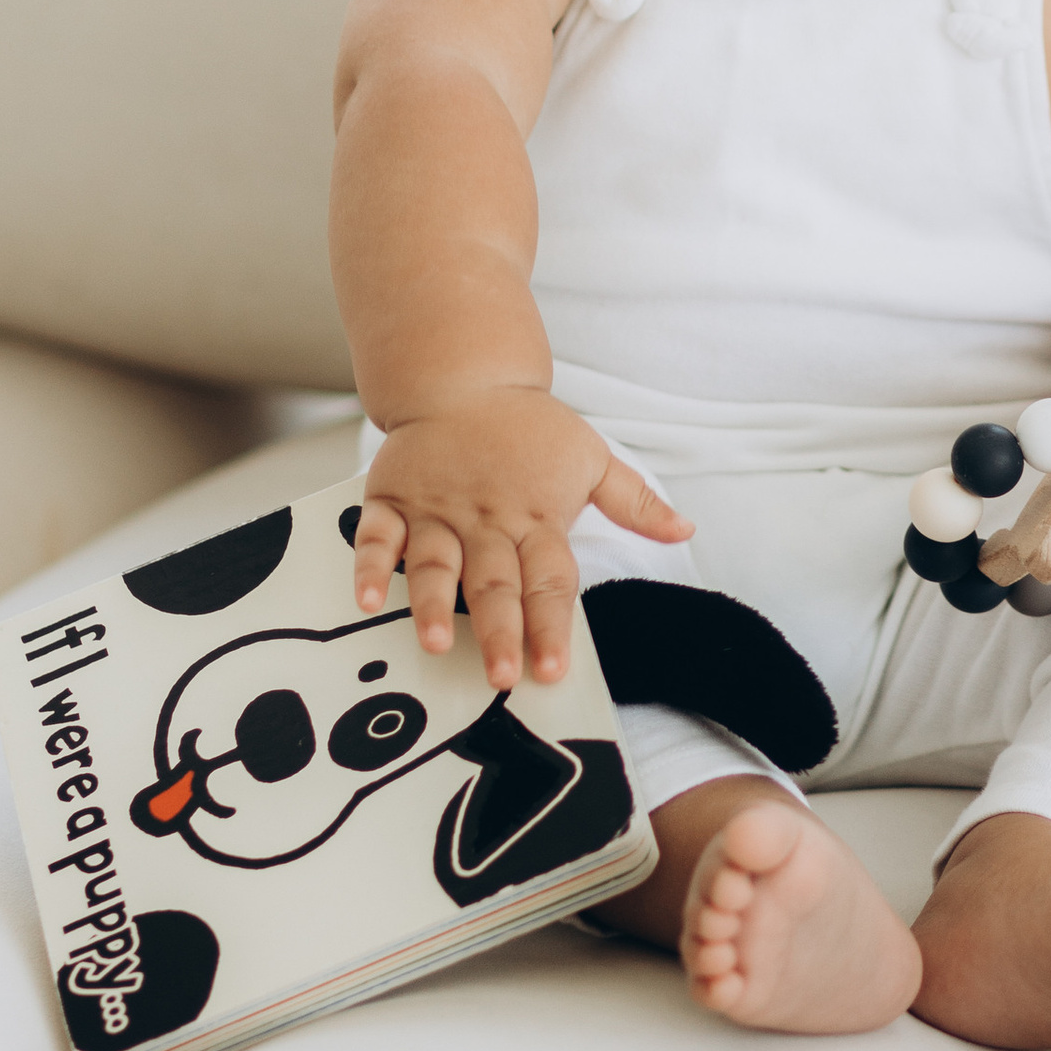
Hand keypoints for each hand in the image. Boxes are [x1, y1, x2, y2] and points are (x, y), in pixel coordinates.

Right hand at [352, 390, 690, 693]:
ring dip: (432, 604)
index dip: (551, 626)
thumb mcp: (591, 456)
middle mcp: (485, 521)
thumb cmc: (528, 428)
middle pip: (494, 583)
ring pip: (433, 564)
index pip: (549, 580)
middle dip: (499, 630)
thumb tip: (684, 529)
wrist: (463, 375)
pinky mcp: (393, 498)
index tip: (552, 671)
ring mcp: (436, 511)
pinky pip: (376, 536)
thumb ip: (635, 500)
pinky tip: (366, 599)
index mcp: (535, 517)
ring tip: (436, 642)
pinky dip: (368, 567)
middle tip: (502, 675)